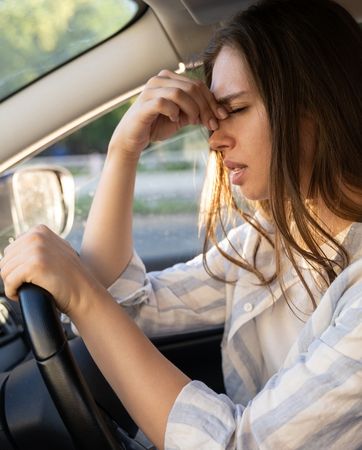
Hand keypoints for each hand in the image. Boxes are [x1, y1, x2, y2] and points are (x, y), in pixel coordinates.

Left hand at [0, 225, 102, 314]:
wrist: (84, 292)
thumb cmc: (70, 277)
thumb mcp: (57, 250)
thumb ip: (41, 243)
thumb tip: (19, 244)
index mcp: (40, 230)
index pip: (10, 249)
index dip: (16, 266)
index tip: (28, 276)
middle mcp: (37, 236)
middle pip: (5, 260)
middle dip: (12, 275)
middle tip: (26, 285)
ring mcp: (36, 249)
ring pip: (4, 271)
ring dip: (11, 284)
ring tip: (24, 289)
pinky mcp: (34, 265)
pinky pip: (9, 281)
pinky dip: (11, 292)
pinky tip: (20, 295)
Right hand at [108, 69, 227, 159]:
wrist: (133, 139)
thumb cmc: (156, 126)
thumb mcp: (181, 117)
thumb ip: (196, 110)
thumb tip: (218, 112)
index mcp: (169, 79)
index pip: (197, 84)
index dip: (212, 100)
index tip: (222, 116)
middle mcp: (159, 80)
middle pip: (192, 87)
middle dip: (206, 107)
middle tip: (211, 124)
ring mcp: (150, 90)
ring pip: (180, 93)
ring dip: (192, 109)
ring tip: (193, 122)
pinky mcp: (144, 104)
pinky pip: (164, 103)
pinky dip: (174, 112)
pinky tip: (174, 120)